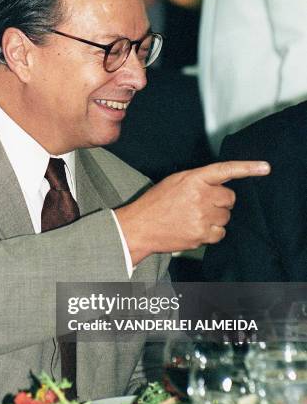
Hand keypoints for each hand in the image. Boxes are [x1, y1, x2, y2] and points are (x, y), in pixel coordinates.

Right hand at [115, 161, 269, 264]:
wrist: (140, 227)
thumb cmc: (156, 203)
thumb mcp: (175, 182)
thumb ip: (199, 180)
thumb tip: (219, 184)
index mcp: (193, 179)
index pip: (225, 170)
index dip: (247, 168)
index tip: (265, 168)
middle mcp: (200, 197)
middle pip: (229, 198)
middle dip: (220, 201)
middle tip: (202, 204)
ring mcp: (202, 217)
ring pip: (226, 217)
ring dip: (215, 217)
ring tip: (195, 217)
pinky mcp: (201, 235)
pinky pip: (220, 234)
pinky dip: (212, 232)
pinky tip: (196, 228)